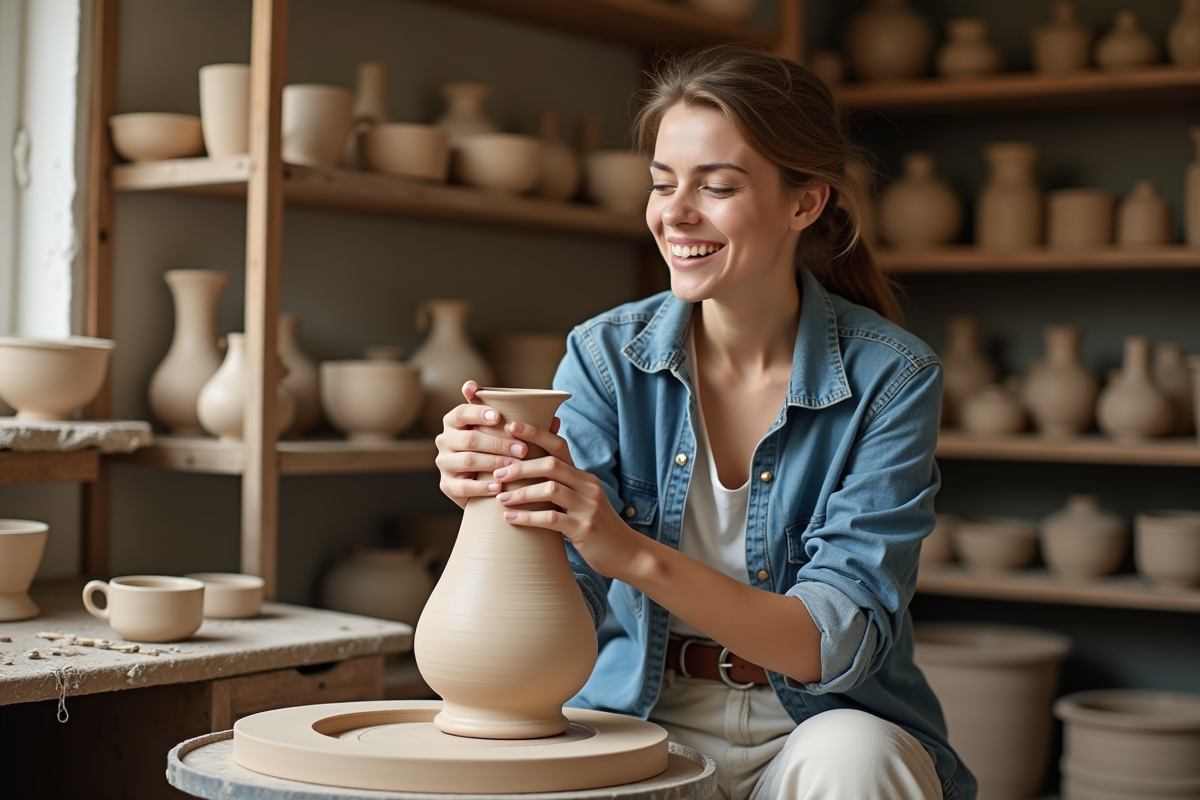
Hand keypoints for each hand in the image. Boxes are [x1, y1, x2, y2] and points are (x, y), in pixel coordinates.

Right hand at [434, 380, 529, 508]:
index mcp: (456, 421)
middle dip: (498, 443)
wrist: (486, 488)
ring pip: (467, 461)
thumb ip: (526, 427)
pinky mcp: (447, 485)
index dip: (478, 412)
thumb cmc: (499, 454)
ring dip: (494, 463)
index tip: (498, 416)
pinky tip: (499, 487)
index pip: (462, 411)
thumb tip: (555, 419)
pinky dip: (482, 487)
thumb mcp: (508, 437)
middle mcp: (445, 439)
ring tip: (515, 467)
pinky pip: (463, 486)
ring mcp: (444, 463)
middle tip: (522, 450)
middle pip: (469, 439)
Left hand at [492, 420, 645, 579]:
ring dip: (521, 492)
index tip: (511, 427)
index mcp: (585, 477)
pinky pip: (551, 518)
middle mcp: (588, 487)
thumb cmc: (597, 528)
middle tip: (498, 473)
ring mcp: (587, 507)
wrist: (627, 554)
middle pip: (551, 464)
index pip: (560, 446)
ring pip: (550, 489)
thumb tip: (533, 473)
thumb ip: (564, 487)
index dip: (535, 434)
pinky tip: (510, 519)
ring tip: (500, 497)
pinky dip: (527, 517)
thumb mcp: (583, 501)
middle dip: (521, 466)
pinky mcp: (584, 529)